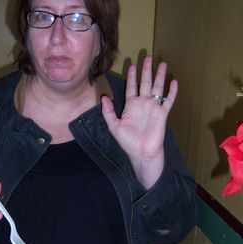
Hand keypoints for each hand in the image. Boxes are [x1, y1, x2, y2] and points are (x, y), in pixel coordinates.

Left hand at [101, 55, 177, 188]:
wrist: (141, 153)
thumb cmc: (127, 141)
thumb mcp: (114, 127)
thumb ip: (108, 112)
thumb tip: (103, 98)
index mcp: (131, 106)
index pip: (131, 87)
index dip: (132, 76)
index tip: (132, 64)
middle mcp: (142, 104)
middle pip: (145, 83)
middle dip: (146, 70)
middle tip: (148, 56)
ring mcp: (153, 107)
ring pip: (157, 87)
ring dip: (160, 76)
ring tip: (162, 63)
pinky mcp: (163, 114)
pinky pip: (168, 100)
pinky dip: (171, 91)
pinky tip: (174, 81)